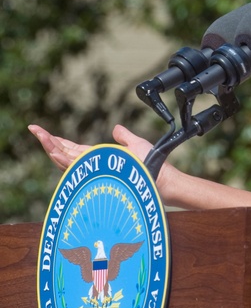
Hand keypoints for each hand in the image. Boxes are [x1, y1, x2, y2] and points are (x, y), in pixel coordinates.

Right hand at [30, 124, 154, 170]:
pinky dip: (62, 158)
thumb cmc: (152, 164)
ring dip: (51, 147)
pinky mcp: (98, 175)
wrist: (161, 179)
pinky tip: (53, 149)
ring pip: (65, 160)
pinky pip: (76, 167)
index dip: (58, 141)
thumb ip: (124, 137)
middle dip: (48, 141)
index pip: (74, 149)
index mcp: (99, 158)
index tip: (44, 132)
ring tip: (39, 135)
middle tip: (33, 129)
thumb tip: (116, 128)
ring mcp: (94, 172)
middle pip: (64, 153)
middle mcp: (93, 166)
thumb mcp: (137, 144)